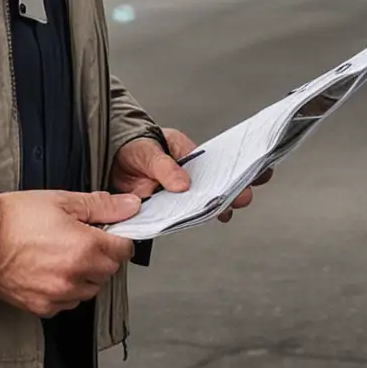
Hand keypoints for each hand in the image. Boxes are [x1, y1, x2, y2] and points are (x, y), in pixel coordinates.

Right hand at [0, 189, 140, 317]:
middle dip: (101, 255)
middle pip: (109, 271)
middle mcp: (75, 276)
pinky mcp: (43, 308)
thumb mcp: (62, 201)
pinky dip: (66, 290)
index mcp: (85, 247)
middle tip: (79, 238)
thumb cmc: (16, 218)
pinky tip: (50, 270)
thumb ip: (102, 206)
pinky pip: (68, 303)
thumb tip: (131, 206)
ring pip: (90, 289)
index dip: (118, 237)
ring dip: (85, 274)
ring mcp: (59, 295)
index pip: (124, 250)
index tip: (107, 232)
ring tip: (62, 254)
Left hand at [111, 127, 273, 223]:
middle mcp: (187, 176)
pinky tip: (196, 221)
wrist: (108, 160)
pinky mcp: (163, 209)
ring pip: (198, 202)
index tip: (257, 174)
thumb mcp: (148, 149)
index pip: (218, 162)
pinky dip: (186, 219)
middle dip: (231, 190)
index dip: (238, 169)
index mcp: (189, 155)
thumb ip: (164, 166)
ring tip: (226, 212)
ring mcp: (176, 194)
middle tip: (244, 197)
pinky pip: (177, 216)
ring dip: (212, 207)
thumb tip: (183, 185)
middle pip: (214, 184)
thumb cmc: (133, 146)